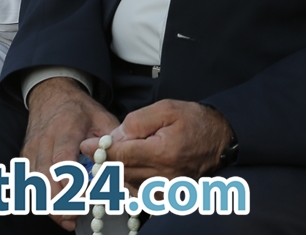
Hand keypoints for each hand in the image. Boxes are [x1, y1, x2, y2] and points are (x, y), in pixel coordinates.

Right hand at [22, 77, 119, 230]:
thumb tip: (126, 169)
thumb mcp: (102, 118)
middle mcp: (43, 141)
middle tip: (80, 215)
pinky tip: (59, 210)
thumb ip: (112, 143)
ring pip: (33, 186)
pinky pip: (28, 184)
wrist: (51, 93)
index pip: (63, 162)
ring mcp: (31, 150)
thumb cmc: (79, 110)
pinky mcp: (25, 157)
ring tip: (71, 218)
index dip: (75, 186)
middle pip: (44, 179)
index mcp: (65, 130)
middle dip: (61, 203)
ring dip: (50, 206)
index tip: (91, 200)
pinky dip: (42, 201)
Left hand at [85, 99, 231, 192]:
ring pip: (128, 187)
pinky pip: (141, 195)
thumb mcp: (165, 109)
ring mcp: (169, 190)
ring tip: (106, 161)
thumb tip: (114, 137)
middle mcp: (165, 176)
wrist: (220, 138)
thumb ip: (137, 122)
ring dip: (114, 175)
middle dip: (103, 163)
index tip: (85, 145)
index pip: (121, 156)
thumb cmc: (194, 121)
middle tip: (91, 152)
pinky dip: (129, 185)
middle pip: (122, 174)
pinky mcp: (171, 196)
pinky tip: (124, 173)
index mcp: (163, 153)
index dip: (99, 151)